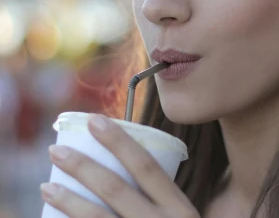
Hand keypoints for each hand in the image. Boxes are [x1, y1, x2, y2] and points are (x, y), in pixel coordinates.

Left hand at [41, 114, 197, 217]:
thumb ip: (164, 204)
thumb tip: (131, 173)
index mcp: (180, 209)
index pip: (147, 167)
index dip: (120, 142)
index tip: (95, 121)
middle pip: (116, 189)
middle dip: (83, 166)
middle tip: (57, 150)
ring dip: (68, 200)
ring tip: (47, 185)